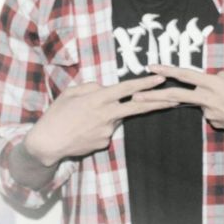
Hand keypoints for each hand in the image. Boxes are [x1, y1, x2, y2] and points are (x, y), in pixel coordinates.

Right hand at [25, 74, 170, 165]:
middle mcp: (106, 115)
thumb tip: (105, 87)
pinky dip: (99, 127)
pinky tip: (83, 130)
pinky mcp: (104, 143)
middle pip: (138, 107)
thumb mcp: (71, 93)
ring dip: (108, 115)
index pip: (127, 89)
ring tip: (83, 119)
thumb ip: (91, 87)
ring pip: (115, 118)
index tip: (161, 79)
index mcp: (98, 99)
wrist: (47, 144)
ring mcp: (107, 131)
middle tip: (176, 98)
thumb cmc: (56, 115)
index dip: (145, 83)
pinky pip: (107, 131)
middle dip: (158, 102)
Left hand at [132, 64, 223, 144]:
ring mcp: (211, 114)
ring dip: (208, 98)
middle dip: (154, 97)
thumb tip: (216, 78)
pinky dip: (219, 107)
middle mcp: (209, 99)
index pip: (186, 76)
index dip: (168, 71)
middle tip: (136, 97)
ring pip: (202, 101)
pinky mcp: (215, 124)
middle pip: (177, 96)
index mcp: (216, 84)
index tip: (151, 68)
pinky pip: (212, 110)